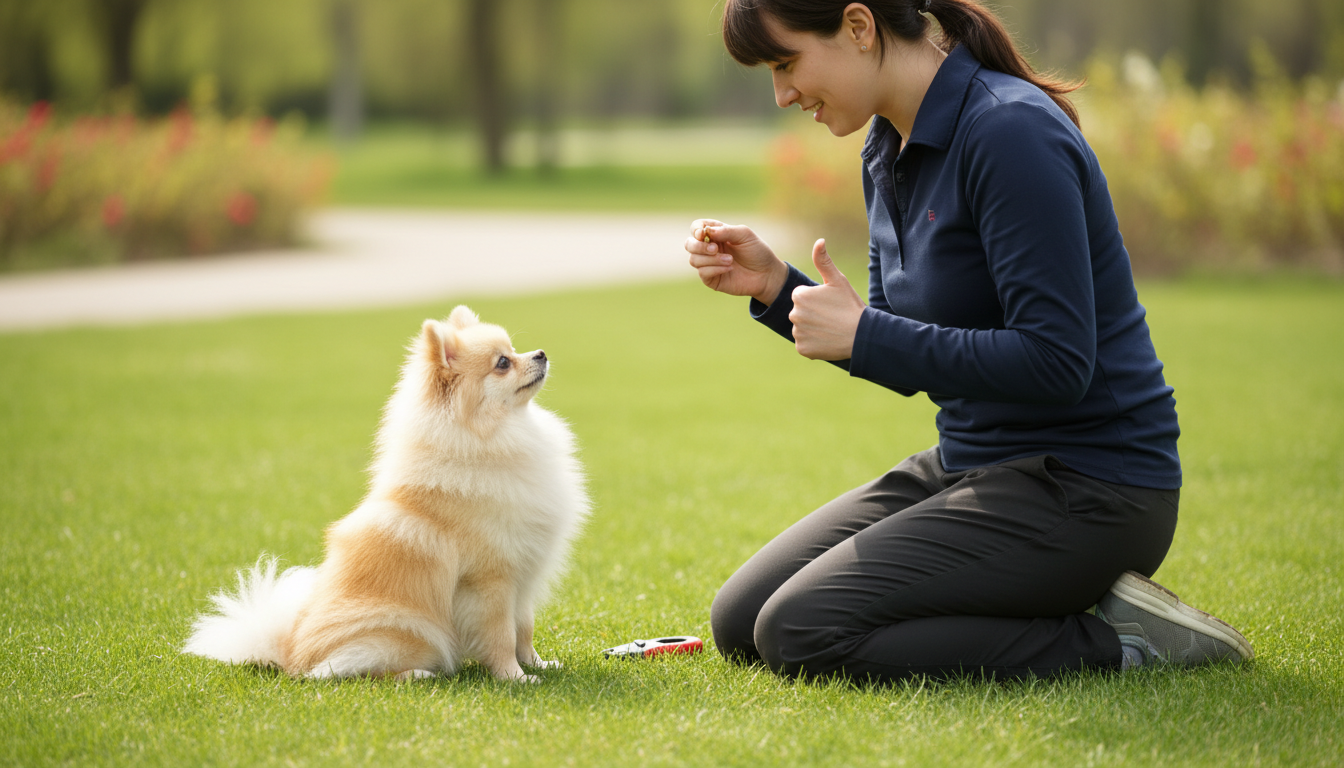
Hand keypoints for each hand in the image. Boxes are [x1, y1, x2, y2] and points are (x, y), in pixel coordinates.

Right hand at [685, 219, 788, 304]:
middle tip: (716, 249)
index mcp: (716, 234)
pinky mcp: (711, 279)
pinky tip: (729, 268)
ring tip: (730, 260)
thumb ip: (726, 230)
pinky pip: (702, 273)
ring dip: (711, 259)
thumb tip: (706, 232)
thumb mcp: (745, 235)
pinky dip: (715, 269)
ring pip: (693, 259)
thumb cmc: (757, 252)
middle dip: (699, 246)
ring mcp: (709, 264)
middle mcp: (709, 248)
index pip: (697, 228)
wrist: (767, 274)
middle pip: (689, 244)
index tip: (703, 234)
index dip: (696, 229)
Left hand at [789, 239, 865, 360]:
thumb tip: (819, 240)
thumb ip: (823, 261)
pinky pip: (804, 344)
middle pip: (800, 312)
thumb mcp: (838, 280)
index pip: (801, 296)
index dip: (816, 299)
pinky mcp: (802, 349)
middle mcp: (794, 314)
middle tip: (831, 316)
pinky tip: (827, 339)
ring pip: (802, 328)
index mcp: (799, 296)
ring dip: (812, 328)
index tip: (830, 304)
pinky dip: (813, 343)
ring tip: (830, 328)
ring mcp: (797, 333)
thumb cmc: (850, 305)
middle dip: (812, 314)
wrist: (861, 335)